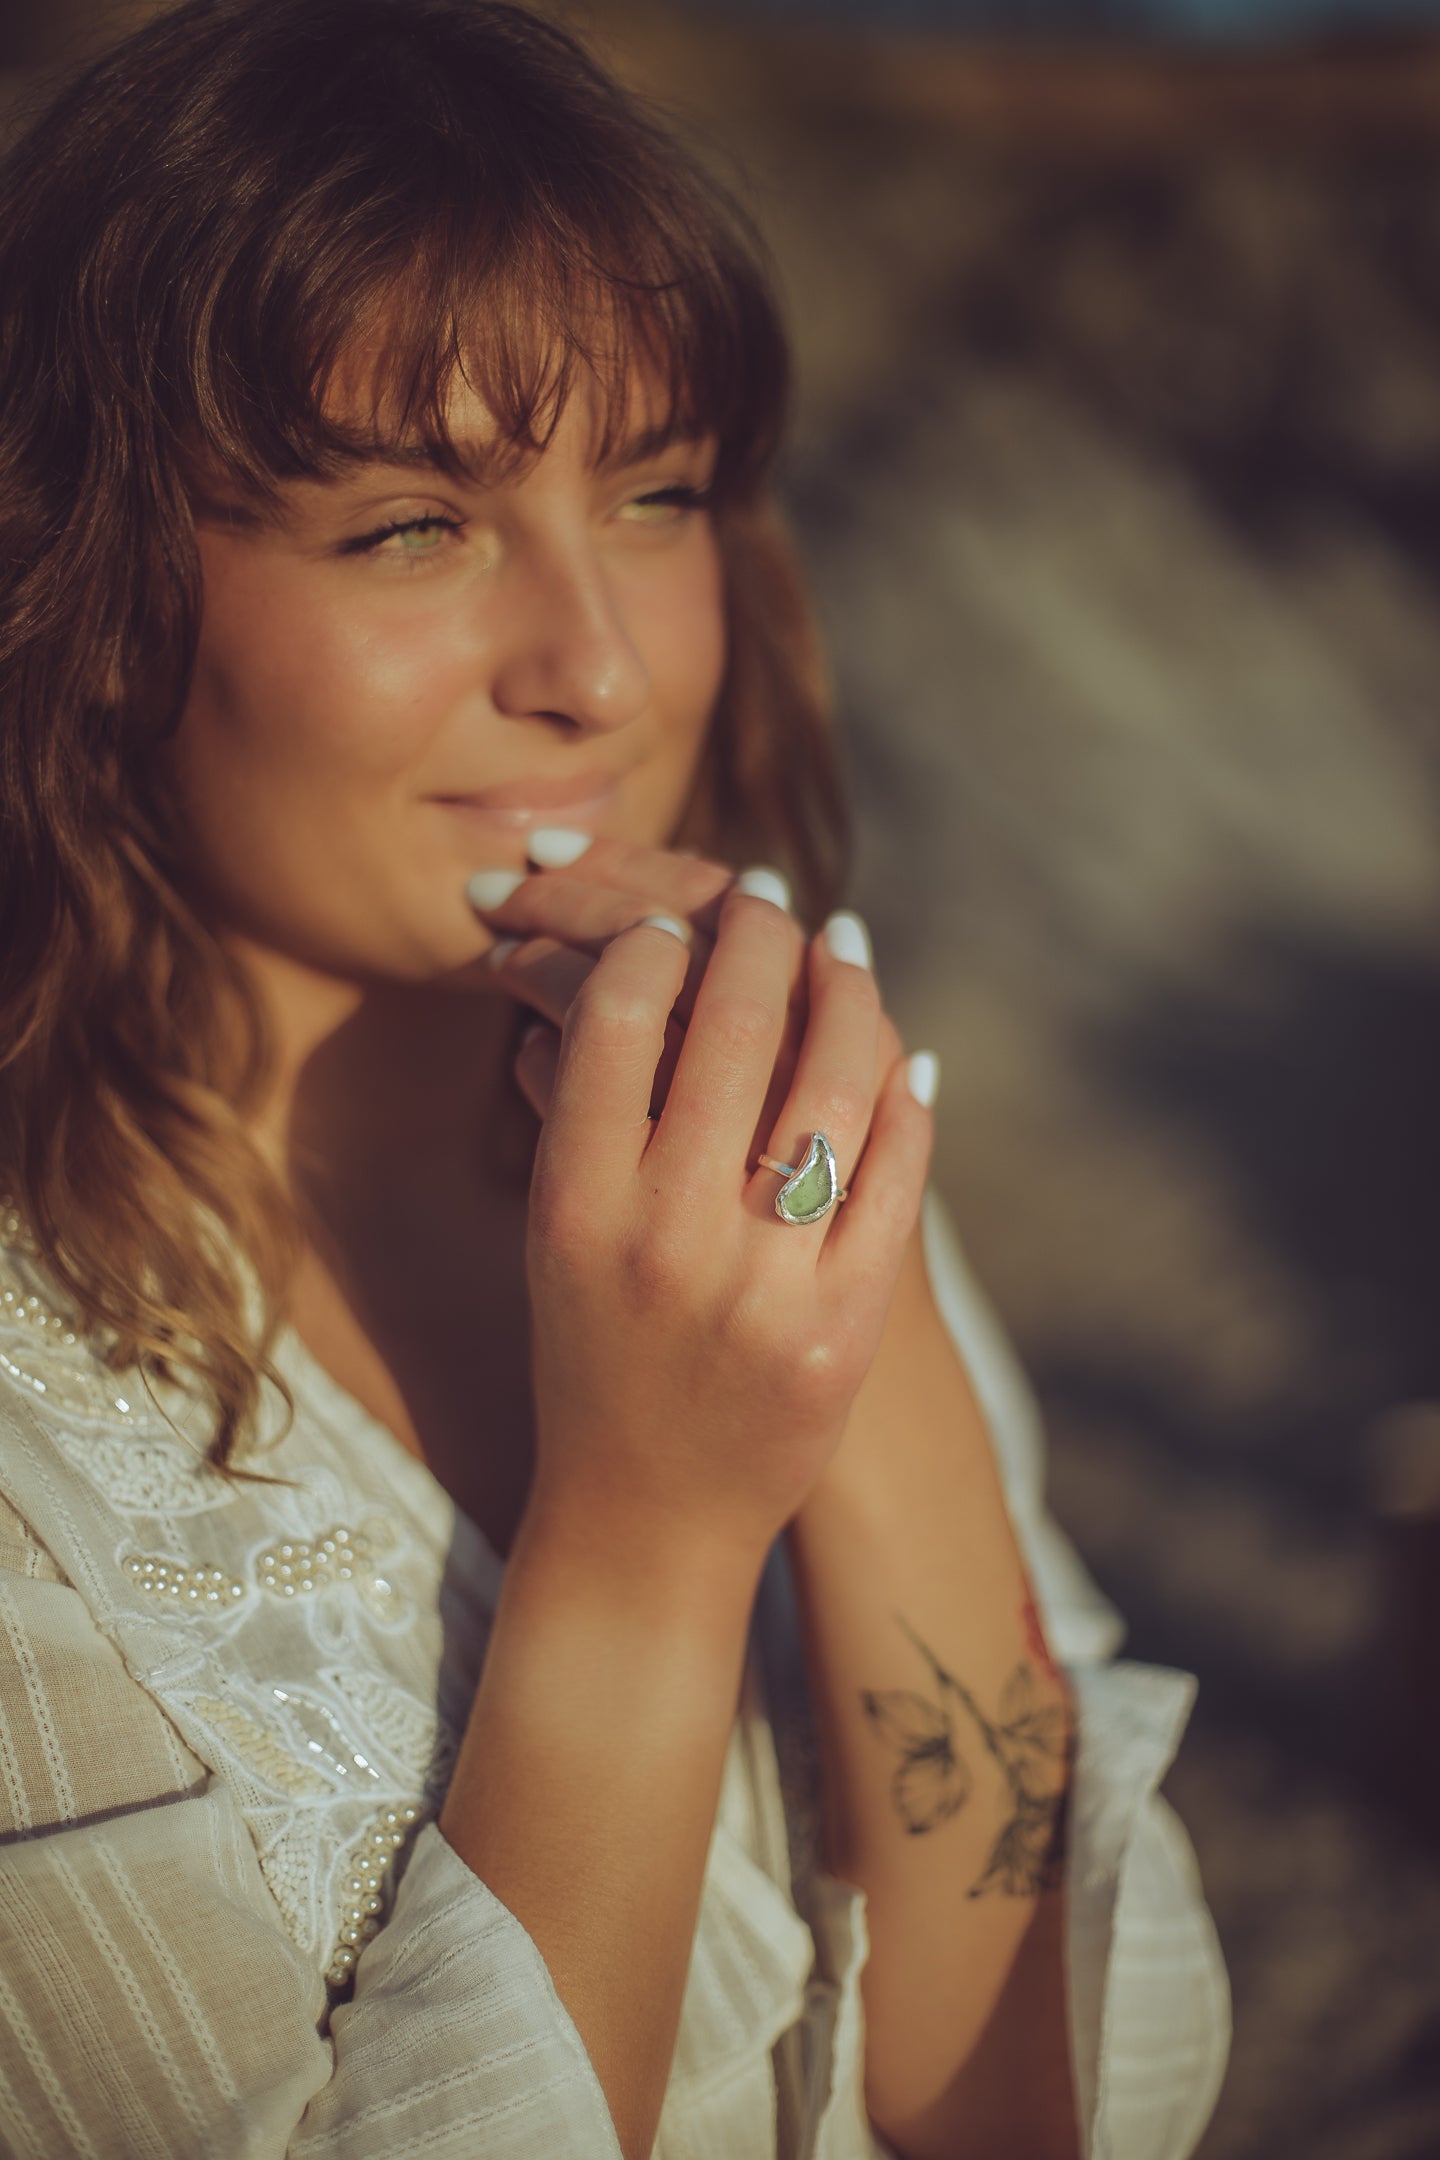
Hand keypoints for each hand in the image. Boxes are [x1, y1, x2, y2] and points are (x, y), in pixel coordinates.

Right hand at [492, 854, 935, 1572]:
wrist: (648, 1519)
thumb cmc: (591, 1355)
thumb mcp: (557, 1235)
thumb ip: (585, 1109)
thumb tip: (632, 961)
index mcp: (575, 1206)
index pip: (617, 1018)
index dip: (653, 943)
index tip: (676, 915)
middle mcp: (666, 1237)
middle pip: (730, 1027)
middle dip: (757, 934)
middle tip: (769, 892)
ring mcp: (765, 1284)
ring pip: (830, 1084)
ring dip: (845, 990)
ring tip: (842, 944)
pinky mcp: (845, 1325)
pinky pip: (895, 1173)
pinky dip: (905, 1096)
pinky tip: (901, 1051)